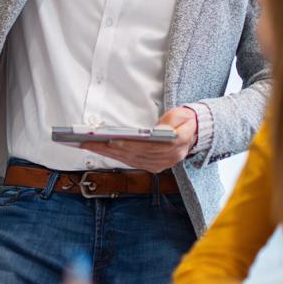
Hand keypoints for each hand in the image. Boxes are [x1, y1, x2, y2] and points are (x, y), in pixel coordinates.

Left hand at [80, 107, 196, 172]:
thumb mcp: (182, 117)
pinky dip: (113, 156)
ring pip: (127, 160)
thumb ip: (171, 123)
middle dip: (107, 148)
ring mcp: (159, 165)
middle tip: (88, 141)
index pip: (146, 148)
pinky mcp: (152, 167)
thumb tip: (157, 131)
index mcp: (174, 147)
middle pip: (131, 154)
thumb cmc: (185, 121)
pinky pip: (129, 162)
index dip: (127, 145)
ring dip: (106, 153)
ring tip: (87, 144)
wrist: (195, 133)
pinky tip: (99, 149)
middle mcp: (166, 160)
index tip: (111, 141)